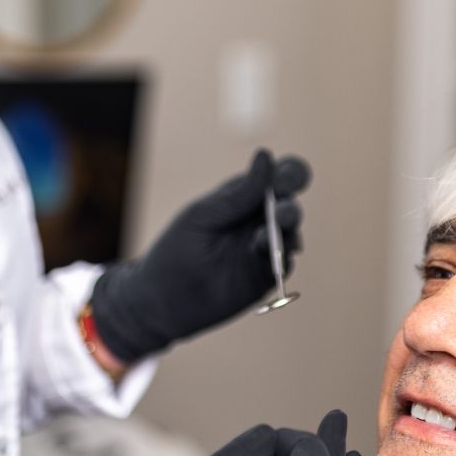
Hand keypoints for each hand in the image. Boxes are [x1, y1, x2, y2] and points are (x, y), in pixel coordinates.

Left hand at [90, 149, 311, 362]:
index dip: (289, 174)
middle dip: (288, 205)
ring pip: (292, 231)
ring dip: (287, 229)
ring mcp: (264, 248)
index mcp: (243, 196)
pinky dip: (282, 256)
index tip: (282, 182)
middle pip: (290, 203)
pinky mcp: (266, 275)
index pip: (278, 176)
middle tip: (279, 213)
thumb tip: (266, 155)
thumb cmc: (177, 250)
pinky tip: (264, 254)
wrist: (163, 300)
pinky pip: (286, 262)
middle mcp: (258, 219)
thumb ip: (238, 194)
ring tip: (267, 234)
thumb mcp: (203, 216)